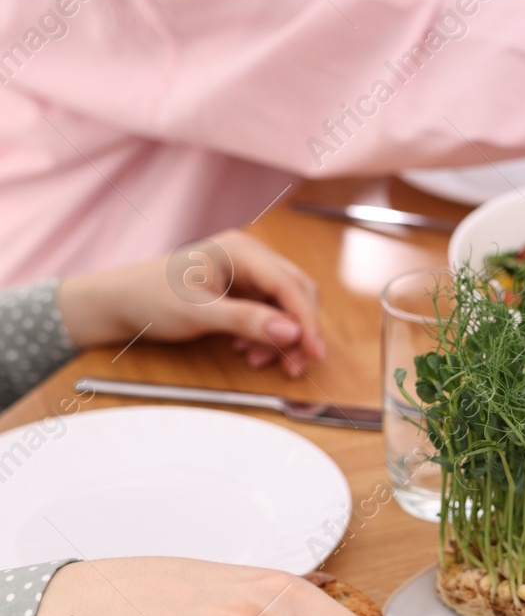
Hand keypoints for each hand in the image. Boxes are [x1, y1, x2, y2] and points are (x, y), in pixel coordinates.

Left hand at [55, 229, 324, 378]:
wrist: (118, 303)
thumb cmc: (149, 298)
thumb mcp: (197, 313)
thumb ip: (246, 321)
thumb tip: (292, 332)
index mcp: (241, 250)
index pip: (289, 285)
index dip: (307, 320)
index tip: (314, 352)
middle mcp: (250, 257)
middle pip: (297, 293)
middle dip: (300, 331)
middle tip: (296, 365)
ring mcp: (248, 273)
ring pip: (288, 305)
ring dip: (284, 337)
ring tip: (263, 361)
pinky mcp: (243, 290)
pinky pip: (272, 313)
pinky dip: (269, 336)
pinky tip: (251, 351)